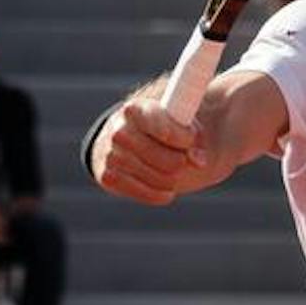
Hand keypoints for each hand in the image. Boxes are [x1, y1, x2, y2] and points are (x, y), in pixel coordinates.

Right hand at [94, 95, 210, 204]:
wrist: (124, 140)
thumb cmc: (159, 128)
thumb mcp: (178, 123)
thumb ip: (193, 137)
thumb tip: (198, 160)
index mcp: (136, 109)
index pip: (163, 128)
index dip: (182, 137)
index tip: (190, 140)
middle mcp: (119, 130)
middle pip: (167, 159)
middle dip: (180, 161)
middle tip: (181, 158)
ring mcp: (110, 155)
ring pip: (160, 178)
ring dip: (173, 179)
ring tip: (172, 171)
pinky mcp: (107, 178)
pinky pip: (146, 194)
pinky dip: (161, 194)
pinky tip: (165, 188)